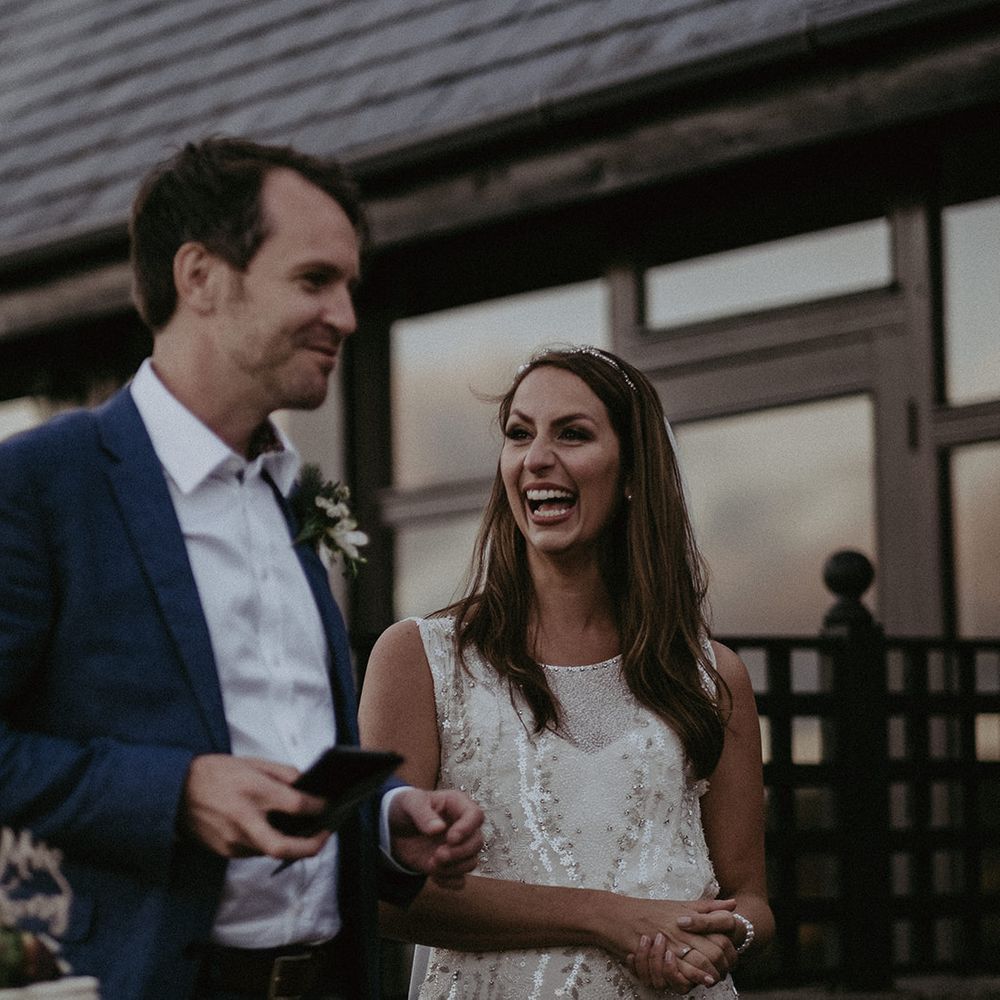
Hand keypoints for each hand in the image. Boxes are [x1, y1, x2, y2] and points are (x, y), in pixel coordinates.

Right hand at [181, 754, 330, 860]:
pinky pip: (254, 851)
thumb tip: (307, 787)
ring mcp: (232, 840)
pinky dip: (268, 842)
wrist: (174, 791)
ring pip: (270, 850)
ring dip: (289, 843)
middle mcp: (243, 820)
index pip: (296, 805)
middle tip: (324, 836)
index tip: (328, 806)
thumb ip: (283, 774)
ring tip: (303, 830)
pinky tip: (274, 830)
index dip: (318, 807)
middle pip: (284, 847)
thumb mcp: (252, 763)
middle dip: (310, 846)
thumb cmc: (215, 773)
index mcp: (253, 791)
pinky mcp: (224, 852)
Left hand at [388, 788, 483, 888]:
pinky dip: (448, 881)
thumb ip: (423, 814)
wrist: (394, 828)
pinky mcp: (450, 865)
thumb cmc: (405, 808)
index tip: (451, 839)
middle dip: (459, 853)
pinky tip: (433, 875)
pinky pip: (460, 880)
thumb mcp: (410, 803)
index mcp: (457, 805)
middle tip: (438, 855)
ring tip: (431, 864)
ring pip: (471, 862)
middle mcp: (462, 827)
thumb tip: (438, 829)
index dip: (467, 828)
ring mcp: (457, 847)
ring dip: (453, 868)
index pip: (476, 815)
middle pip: (477, 842)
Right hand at [591, 896, 734, 990]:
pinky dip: (691, 979)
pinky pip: (680, 973)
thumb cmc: (645, 910)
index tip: (731, 953)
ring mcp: (671, 942)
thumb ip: (706, 906)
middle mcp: (682, 928)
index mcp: (688, 916)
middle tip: (725, 970)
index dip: (730, 944)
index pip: (720, 929)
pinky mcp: (659, 956)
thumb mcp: (677, 904)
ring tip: (714, 979)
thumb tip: (734, 903)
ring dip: (710, 974)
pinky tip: (698, 981)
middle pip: (715, 948)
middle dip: (724, 963)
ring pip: (701, 963)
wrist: (615, 916)